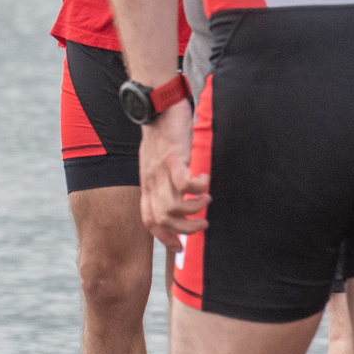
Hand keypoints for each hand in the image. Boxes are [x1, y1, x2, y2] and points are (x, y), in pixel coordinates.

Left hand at [137, 103, 206, 248]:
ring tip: (206, 199)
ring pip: (172, 206)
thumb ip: (164, 183)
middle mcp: (151, 181)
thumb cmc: (161, 136)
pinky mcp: (173, 157)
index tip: (180, 246)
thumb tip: (180, 200)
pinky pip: (184, 182)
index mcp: (147, 185)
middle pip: (162, 218)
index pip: (149, 220)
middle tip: (203, 223)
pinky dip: (198, 187)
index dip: (164, 237)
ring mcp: (161, 170)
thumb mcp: (156, 164)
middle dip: (185, 229)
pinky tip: (205, 179)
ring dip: (194, 209)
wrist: (156, 106)